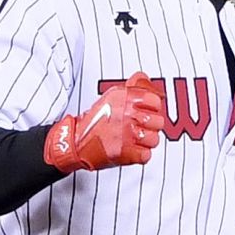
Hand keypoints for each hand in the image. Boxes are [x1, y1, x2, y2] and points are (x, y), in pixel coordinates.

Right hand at [44, 72, 164, 172]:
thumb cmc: (94, 121)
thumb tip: (143, 78)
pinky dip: (140, 155)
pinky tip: (132, 150)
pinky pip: (146, 155)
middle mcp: (127, 114)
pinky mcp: (126, 153)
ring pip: (154, 139)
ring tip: (135, 140)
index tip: (148, 111)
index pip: (155, 100)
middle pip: (158, 121)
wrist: (76, 143)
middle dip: (151, 126)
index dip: (153, 108)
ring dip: (146, 142)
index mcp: (124, 98)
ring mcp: (128, 134)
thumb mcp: (112, 96)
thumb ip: (131, 87)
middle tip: (141, 127)